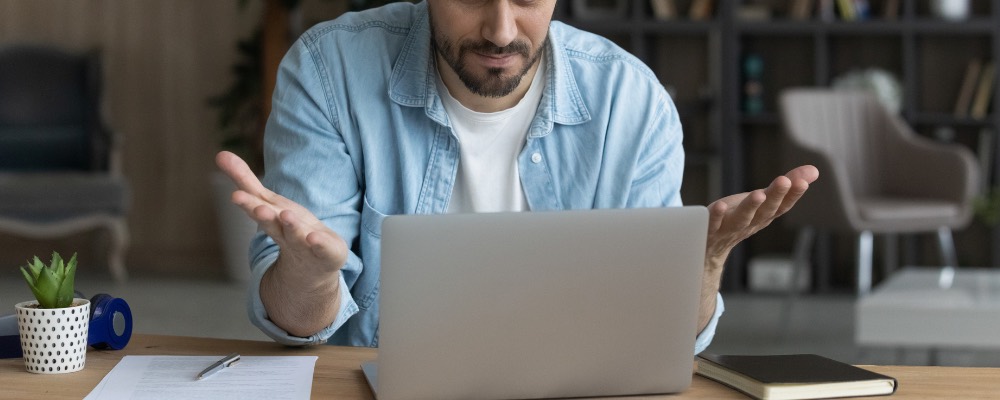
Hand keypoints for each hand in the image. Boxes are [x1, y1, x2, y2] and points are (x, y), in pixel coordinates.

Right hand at [214, 151, 347, 276]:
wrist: (312, 266)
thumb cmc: (287, 228)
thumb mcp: (268, 203)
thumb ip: (245, 180)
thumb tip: (219, 153)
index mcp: (271, 219)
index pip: (257, 209)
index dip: (248, 203)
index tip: (235, 195)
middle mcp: (285, 233)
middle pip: (273, 224)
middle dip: (264, 216)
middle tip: (258, 209)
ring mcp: (305, 245)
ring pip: (296, 236)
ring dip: (291, 227)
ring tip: (286, 216)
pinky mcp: (327, 252)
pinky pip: (324, 248)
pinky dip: (319, 244)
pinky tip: (315, 238)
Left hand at [705, 165, 818, 267]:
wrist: (713, 246)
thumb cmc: (741, 216)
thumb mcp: (764, 199)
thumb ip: (787, 184)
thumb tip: (814, 170)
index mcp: (766, 214)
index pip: (783, 204)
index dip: (793, 194)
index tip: (802, 181)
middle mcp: (751, 222)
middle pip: (765, 210)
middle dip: (776, 195)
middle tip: (784, 181)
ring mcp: (730, 227)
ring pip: (742, 218)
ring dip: (751, 206)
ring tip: (759, 194)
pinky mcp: (710, 229)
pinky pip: (713, 223)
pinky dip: (717, 216)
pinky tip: (719, 206)